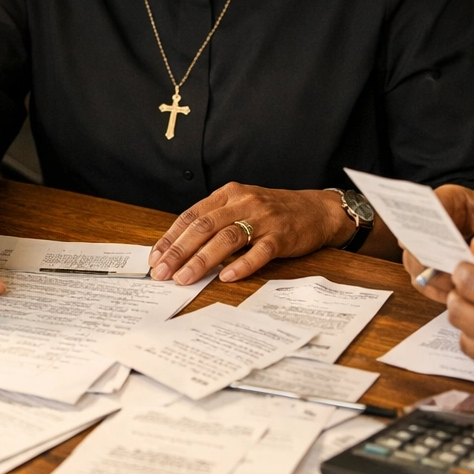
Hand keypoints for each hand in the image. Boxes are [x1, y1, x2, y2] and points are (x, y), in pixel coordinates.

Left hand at [149, 183, 345, 284]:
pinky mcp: (282, 236)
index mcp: (229, 194)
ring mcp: (264, 219)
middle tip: (162, 273)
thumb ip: (216, 221)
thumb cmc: (274, 212)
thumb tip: (182, 249)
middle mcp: (243, 203)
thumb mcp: (242, 206)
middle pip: (204, 227)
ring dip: (202, 260)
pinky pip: (259, 251)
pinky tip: (225, 277)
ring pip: (227, 238)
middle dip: (179, 251)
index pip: (192, 215)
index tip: (155, 257)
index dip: (171, 237)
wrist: (318, 210)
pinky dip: (241, 264)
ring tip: (184, 278)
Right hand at [402, 185, 473, 303]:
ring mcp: (428, 246)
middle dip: (430, 258)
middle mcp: (433, 222)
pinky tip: (460, 296)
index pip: (427, 204)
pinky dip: (438, 292)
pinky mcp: (430, 269)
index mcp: (452, 201)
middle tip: (453, 273)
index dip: (424, 222)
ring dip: (434, 279)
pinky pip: (424, 283)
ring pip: (415, 263)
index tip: (434, 243)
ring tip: (461, 288)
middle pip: (413, 237)